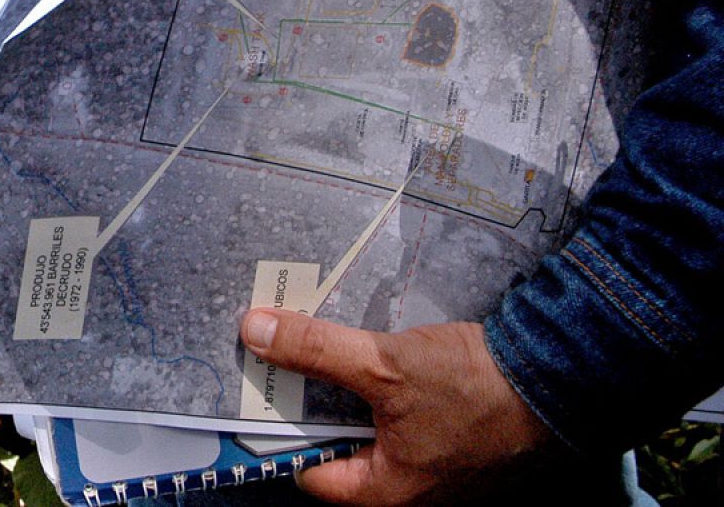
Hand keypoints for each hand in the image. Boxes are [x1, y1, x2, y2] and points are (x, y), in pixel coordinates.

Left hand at [240, 309, 555, 505]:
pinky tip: (379, 350)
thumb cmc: (478, 390)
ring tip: (325, 349)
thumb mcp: (384, 365)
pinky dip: (389, 385)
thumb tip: (255, 332)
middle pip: (345, 447)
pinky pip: (411, 412)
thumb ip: (316, 351)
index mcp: (392, 490)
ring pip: (378, 425)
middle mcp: (418, 486)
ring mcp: (446, 462)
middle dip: (315, 405)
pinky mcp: (466, 431)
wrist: (568, 373)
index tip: (259, 400)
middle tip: (286, 363)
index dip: (282, 437)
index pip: (316, 476)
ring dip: (353, 390)